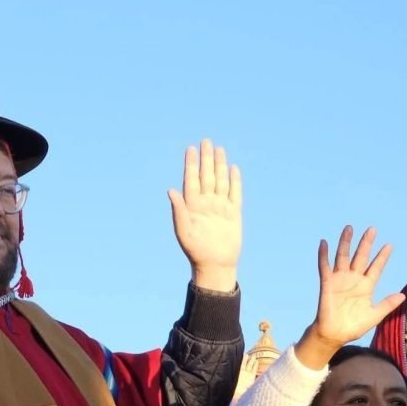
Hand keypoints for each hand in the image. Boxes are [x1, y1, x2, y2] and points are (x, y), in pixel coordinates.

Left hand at [168, 139, 240, 291]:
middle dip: (206, 159)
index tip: (191, 149)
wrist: (215, 264)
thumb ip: (178, 209)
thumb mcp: (183, 229)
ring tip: (218, 149)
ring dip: (219, 165)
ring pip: (220, 181)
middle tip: (206, 141)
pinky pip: (235, 193)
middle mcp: (206, 202)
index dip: (191, 164)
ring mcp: (220, 206)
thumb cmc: (195, 249)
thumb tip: (171, 190)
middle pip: (207, 176)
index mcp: (192, 205)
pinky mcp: (234, 213)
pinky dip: (235, 181)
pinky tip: (233, 169)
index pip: (191, 179)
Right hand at [296, 226, 403, 368]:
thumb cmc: (353, 326)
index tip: (389, 245)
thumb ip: (387, 304)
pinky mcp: (327, 283)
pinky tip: (324, 243)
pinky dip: (323, 255)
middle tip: (372, 229)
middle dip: (366, 243)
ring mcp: (340, 280)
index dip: (382, 257)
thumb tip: (402, 295)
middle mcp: (353, 279)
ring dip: (346, 243)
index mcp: (366, 287)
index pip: (375, 268)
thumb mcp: (374, 315)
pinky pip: (324, 266)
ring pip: (343, 257)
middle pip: (360, 257)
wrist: (334, 334)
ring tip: (349, 228)